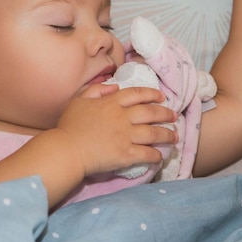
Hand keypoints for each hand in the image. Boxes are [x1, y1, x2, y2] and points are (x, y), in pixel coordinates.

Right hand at [56, 84, 176, 176]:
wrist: (67, 150)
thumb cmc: (69, 126)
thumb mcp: (79, 100)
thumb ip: (96, 90)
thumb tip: (114, 86)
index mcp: (111, 103)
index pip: (137, 94)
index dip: (152, 94)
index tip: (162, 97)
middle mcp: (122, 117)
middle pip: (150, 112)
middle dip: (165, 114)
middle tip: (174, 116)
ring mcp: (125, 136)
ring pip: (153, 133)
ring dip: (167, 134)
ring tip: (174, 136)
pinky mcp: (126, 155)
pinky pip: (147, 154)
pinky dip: (156, 155)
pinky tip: (161, 156)